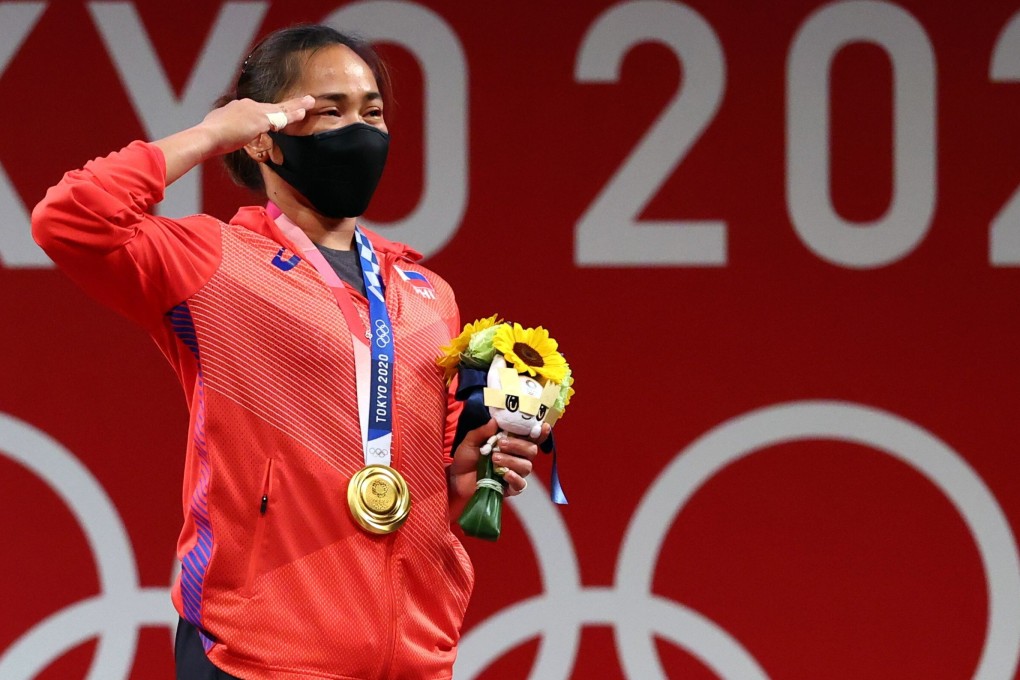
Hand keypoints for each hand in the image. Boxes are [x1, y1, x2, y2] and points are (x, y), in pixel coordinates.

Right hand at [198, 95, 315, 155]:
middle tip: (303, 100)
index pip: (258, 110)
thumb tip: (224, 133)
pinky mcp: (260, 119)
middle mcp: (246, 105)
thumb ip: (226, 128)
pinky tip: (304, 112)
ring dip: (296, 105)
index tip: (277, 114)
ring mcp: (254, 111)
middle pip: (272, 106)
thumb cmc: (209, 136)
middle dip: (288, 104)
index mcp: (237, 107)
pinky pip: (282, 117)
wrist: (208, 136)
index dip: (269, 113)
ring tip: (309, 102)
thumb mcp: (217, 128)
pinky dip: (294, 114)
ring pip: (280, 108)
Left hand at [448, 419, 548, 500]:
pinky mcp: (509, 488)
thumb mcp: (470, 441)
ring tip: (494, 459)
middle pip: (532, 450)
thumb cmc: (466, 458)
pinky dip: (515, 478)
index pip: (531, 437)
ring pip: (527, 466)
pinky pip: (521, 484)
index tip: (543, 426)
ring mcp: (515, 473)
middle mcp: (517, 457)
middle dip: (518, 445)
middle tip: (501, 444)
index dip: (540, 433)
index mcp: (511, 444)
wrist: (456, 478)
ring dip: (512, 460)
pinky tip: (505, 474)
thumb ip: (482, 431)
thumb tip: (495, 421)